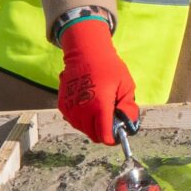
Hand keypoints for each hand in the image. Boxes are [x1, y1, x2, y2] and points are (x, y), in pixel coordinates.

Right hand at [56, 19, 139, 145]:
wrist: (85, 52)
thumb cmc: (109, 67)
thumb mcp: (127, 86)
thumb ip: (128, 108)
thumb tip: (127, 125)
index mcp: (99, 106)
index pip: (104, 136)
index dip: (113, 138)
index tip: (118, 132)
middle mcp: (82, 110)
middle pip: (94, 135)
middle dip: (104, 131)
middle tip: (110, 118)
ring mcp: (70, 109)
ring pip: (83, 129)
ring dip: (92, 125)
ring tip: (100, 108)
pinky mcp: (62, 106)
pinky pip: (74, 121)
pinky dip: (82, 118)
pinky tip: (89, 105)